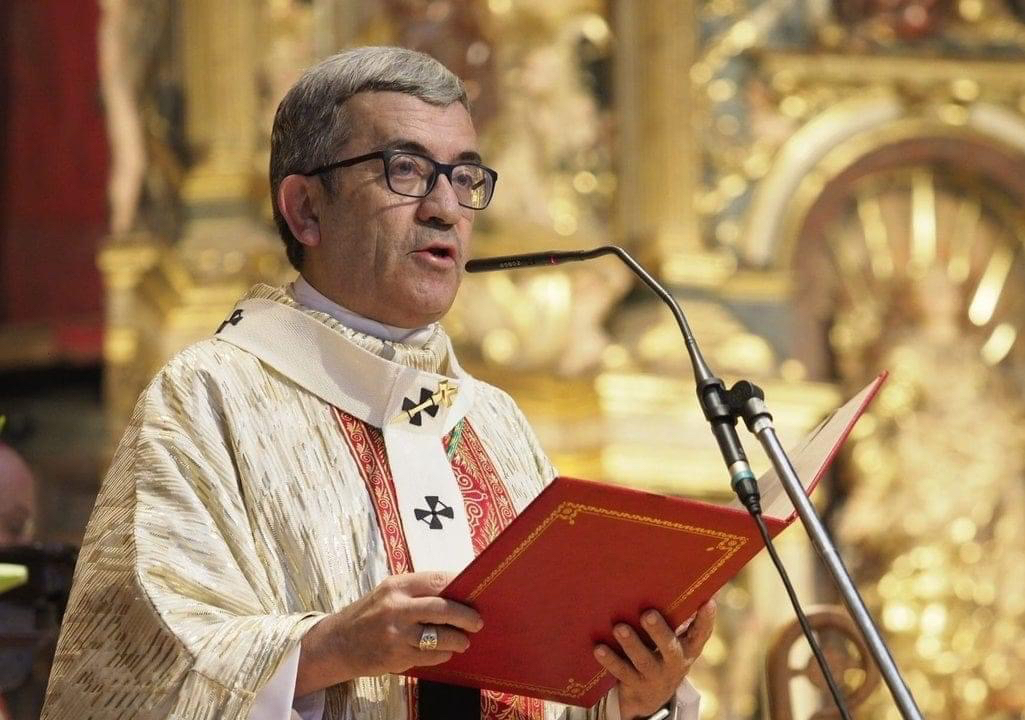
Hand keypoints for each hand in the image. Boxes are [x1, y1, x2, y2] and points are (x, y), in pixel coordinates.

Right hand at [295, 571, 482, 695]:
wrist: (337, 643)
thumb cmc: (368, 614)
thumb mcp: (388, 593)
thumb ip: (417, 591)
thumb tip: (457, 592)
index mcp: (397, 586)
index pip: (438, 580)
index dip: (461, 585)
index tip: (476, 590)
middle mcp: (397, 608)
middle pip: (443, 609)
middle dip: (466, 616)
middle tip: (478, 622)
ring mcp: (397, 634)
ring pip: (441, 636)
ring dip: (458, 639)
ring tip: (463, 640)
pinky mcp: (397, 657)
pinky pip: (431, 656)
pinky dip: (443, 654)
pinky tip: (444, 651)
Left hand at [593, 600, 715, 719]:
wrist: (651, 695)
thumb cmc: (664, 651)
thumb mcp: (677, 638)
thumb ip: (680, 615)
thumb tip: (690, 580)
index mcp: (689, 648)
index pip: (701, 633)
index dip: (706, 619)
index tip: (707, 602)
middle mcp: (675, 663)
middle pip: (669, 648)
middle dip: (659, 631)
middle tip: (647, 614)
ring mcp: (654, 676)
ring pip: (643, 661)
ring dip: (631, 644)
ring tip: (619, 628)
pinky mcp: (635, 684)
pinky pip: (621, 672)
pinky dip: (610, 660)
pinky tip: (599, 648)